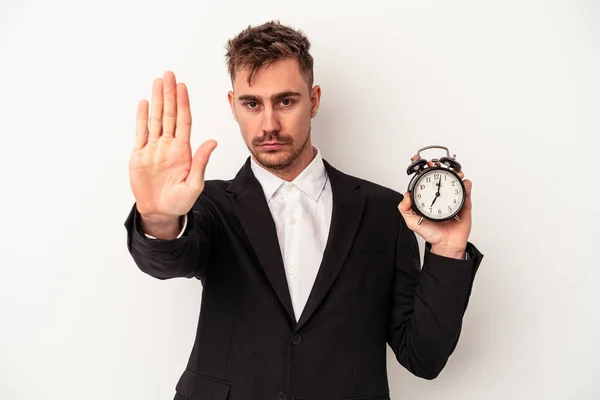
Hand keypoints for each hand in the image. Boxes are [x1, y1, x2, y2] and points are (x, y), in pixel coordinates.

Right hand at [129, 71, 217, 224]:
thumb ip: (201, 162)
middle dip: (169, 94)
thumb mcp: (194, 184)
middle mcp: (168, 145)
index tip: (182, 86)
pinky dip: (142, 117)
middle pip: (169, 114)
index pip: (183, 121)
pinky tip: (145, 103)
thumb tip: (213, 142)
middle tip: (169, 74)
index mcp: (182, 150)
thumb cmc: (179, 201)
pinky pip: (141, 132)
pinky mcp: (140, 155)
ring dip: (156, 100)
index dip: (183, 103)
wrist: (160, 212)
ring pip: (155, 119)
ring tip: (157, 82)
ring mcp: (154, 149)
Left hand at [398, 162, 471, 257]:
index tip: (426, 165)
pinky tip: (462, 184)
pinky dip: (466, 185)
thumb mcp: (412, 221)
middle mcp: (441, 196)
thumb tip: (406, 194)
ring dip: (456, 174)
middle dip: (442, 169)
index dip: (427, 171)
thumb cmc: (431, 233)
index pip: (428, 181)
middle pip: (444, 178)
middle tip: (439, 166)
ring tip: (454, 174)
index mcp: (429, 198)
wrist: (445, 244)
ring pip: (456, 181)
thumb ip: (405, 209)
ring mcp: (453, 198)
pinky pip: (467, 191)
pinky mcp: (464, 203)